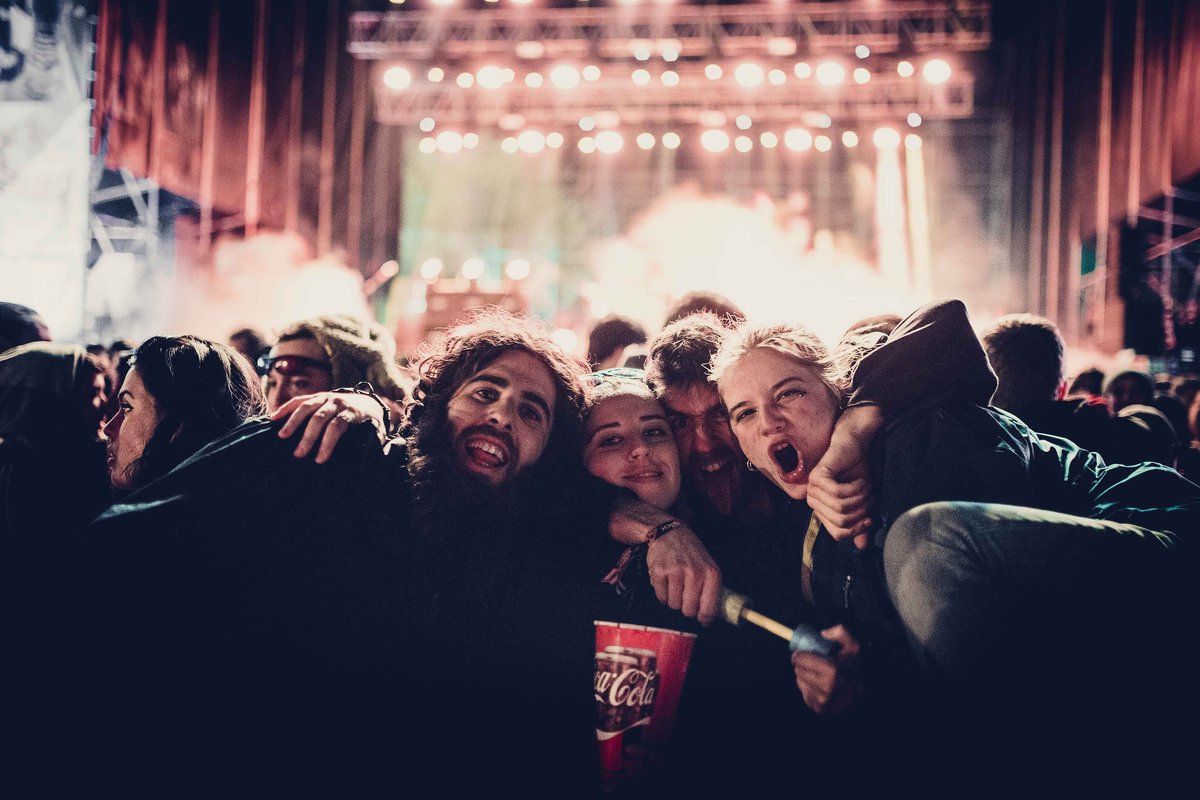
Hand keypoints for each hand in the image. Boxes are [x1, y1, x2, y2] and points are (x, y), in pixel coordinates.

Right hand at [272, 392, 386, 462]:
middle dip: (308, 437)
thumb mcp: (376, 434)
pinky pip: (299, 401)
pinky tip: (273, 418)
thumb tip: (368, 461)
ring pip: (307, 407)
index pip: (337, 426)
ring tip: (281, 437)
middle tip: (298, 454)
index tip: (319, 460)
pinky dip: (286, 408)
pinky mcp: (317, 396)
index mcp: (353, 412)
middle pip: (320, 418)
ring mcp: (326, 397)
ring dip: (293, 422)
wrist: (368, 402)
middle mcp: (338, 402)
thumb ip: (372, 444)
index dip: (328, 443)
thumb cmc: (370, 424)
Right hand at [645, 524, 721, 624]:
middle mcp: (695, 573)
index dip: (704, 619)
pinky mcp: (659, 572)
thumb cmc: (692, 553)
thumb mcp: (709, 567)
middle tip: (685, 597)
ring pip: (673, 605)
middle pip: (689, 611)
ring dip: (673, 599)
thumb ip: (711, 590)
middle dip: (686, 608)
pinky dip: (662, 593)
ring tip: (675, 585)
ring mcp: (676, 572)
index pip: (709, 609)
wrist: (671, 533)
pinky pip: (661, 597)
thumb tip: (709, 618)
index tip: (702, 620)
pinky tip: (666, 581)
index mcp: (711, 574)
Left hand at [791, 624, 861, 714]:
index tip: (799, 653)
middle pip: (799, 671)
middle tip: (806, 662)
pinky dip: (806, 687)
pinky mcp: (819, 709)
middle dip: (800, 664)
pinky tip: (816, 684)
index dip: (799, 655)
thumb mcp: (853, 645)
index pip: (802, 660)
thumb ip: (841, 632)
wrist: (861, 693)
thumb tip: (822, 633)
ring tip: (814, 672)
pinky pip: (803, 693)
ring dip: (802, 675)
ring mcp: (823, 701)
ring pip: (800, 681)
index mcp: (833, 671)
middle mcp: (827, 688)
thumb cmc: (853, 666)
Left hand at [808, 405, 883, 548]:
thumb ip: (860, 523)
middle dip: (862, 511)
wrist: (855, 444)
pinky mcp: (817, 477)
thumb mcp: (862, 501)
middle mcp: (813, 501)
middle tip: (870, 497)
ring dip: (861, 498)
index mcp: (821, 510)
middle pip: (841, 522)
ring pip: (842, 508)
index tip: (870, 519)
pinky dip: (856, 488)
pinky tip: (860, 480)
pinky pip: (839, 494)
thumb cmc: (858, 471)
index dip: (856, 529)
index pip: (838, 534)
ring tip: (866, 487)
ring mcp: (813, 489)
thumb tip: (862, 547)